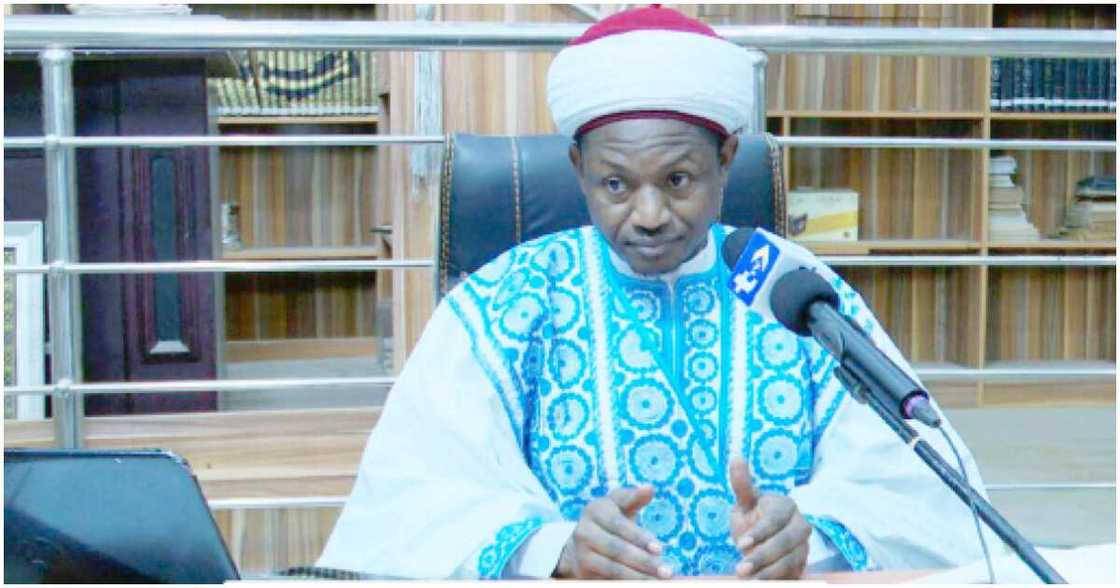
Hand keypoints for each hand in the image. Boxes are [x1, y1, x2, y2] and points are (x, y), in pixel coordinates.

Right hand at [553, 485, 672, 579]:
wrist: (581, 544)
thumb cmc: (610, 520)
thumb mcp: (619, 505)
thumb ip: (634, 498)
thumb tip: (650, 488)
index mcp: (596, 509)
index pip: (619, 525)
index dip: (640, 537)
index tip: (661, 549)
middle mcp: (584, 530)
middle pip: (616, 549)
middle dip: (644, 561)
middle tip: (667, 572)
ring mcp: (581, 551)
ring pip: (612, 567)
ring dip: (638, 576)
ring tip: (659, 581)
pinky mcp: (582, 570)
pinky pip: (608, 578)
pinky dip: (628, 582)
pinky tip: (644, 583)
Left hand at [728, 456, 810, 579]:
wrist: (764, 538)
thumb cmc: (754, 517)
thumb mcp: (745, 502)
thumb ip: (741, 484)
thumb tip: (735, 456)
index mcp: (787, 507)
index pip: (776, 520)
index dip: (759, 532)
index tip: (740, 543)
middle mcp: (801, 526)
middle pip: (786, 543)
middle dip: (762, 557)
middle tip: (740, 569)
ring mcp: (804, 547)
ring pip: (790, 562)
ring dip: (768, 573)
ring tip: (746, 579)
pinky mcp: (803, 566)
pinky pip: (792, 576)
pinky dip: (776, 581)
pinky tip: (759, 584)